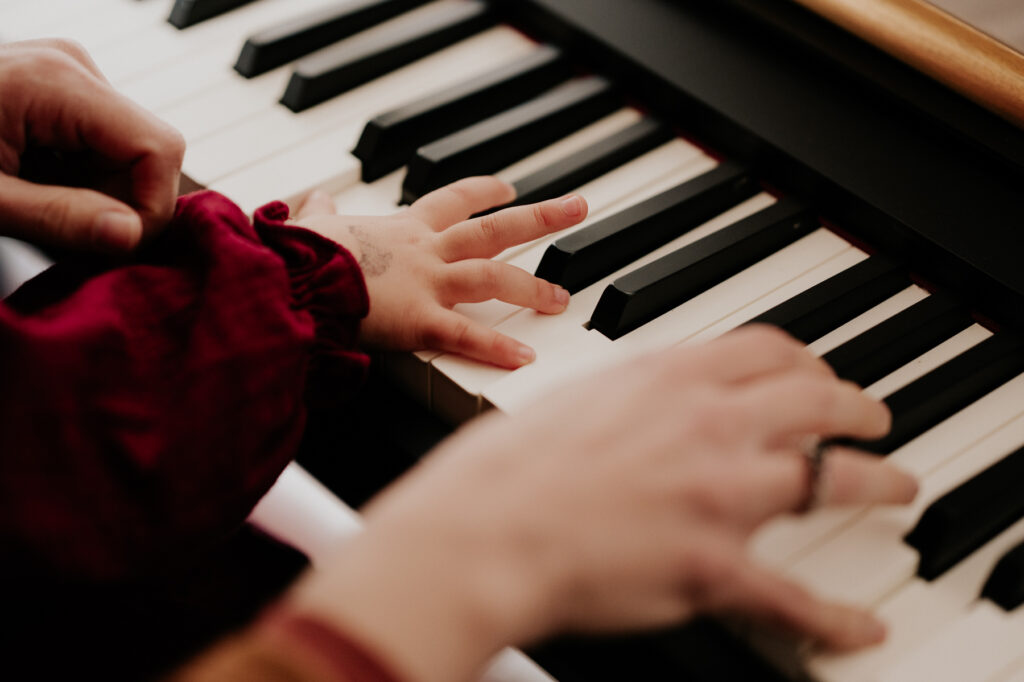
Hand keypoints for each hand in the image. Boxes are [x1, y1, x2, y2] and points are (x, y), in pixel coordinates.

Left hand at [0, 40, 184, 251]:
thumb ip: (61, 218)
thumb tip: (131, 237)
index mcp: (58, 81)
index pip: (159, 148)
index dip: (150, 206)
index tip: (112, 244)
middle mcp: (73, 66)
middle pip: (149, 151)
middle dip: (120, 202)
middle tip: (63, 230)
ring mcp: (69, 74)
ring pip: (132, 153)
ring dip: (100, 194)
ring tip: (40, 204)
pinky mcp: (62, 90)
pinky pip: (106, 145)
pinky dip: (83, 179)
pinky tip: (41, 186)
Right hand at [287, 327, 917, 681]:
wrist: (481, 534)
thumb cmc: (504, 470)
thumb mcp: (573, 399)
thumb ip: (630, 396)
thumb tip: (651, 400)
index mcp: (668, 378)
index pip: (768, 350)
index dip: (806, 362)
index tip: (815, 374)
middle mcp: (709, 424)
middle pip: (818, 401)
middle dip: (858, 409)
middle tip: (870, 419)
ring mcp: (721, 493)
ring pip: (833, 480)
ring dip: (878, 482)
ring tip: (895, 485)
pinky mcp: (714, 566)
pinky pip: (796, 598)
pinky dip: (837, 618)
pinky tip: (860, 627)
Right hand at [290, 177, 583, 367]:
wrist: (290, 279)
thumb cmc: (299, 255)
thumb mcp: (313, 224)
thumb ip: (321, 210)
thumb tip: (315, 197)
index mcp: (404, 229)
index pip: (453, 201)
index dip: (483, 192)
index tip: (508, 187)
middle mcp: (425, 251)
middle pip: (493, 230)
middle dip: (540, 218)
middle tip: (578, 207)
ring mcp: (427, 284)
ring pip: (492, 278)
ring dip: (531, 288)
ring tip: (562, 299)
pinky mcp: (418, 321)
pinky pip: (466, 336)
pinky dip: (496, 348)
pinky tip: (526, 358)